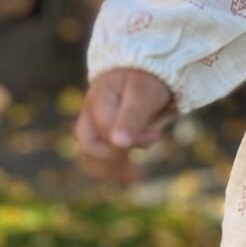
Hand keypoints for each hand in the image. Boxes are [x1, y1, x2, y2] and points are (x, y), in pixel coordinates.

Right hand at [74, 67, 176, 183]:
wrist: (147, 68)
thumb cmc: (147, 77)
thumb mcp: (144, 93)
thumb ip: (132, 116)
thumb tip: (119, 144)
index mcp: (97, 99)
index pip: (105, 131)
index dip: (132, 139)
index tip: (157, 135)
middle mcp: (89, 114)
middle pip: (88, 147)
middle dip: (117, 156)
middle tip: (147, 147)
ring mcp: (92, 125)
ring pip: (89, 157)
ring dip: (112, 169)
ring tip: (138, 176)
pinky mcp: (101, 134)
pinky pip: (98, 159)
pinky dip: (113, 169)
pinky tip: (133, 178)